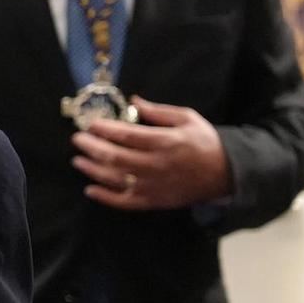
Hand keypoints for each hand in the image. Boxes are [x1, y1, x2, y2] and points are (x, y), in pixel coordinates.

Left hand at [72, 97, 230, 211]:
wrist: (226, 173)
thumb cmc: (204, 142)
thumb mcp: (187, 119)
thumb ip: (158, 111)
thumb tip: (133, 100)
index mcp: (165, 142)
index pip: (126, 135)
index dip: (104, 129)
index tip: (90, 123)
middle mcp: (156, 164)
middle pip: (115, 157)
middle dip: (92, 147)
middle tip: (77, 140)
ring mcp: (153, 185)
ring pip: (115, 179)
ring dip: (92, 170)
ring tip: (78, 160)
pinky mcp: (153, 201)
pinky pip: (124, 202)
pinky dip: (105, 197)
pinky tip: (90, 190)